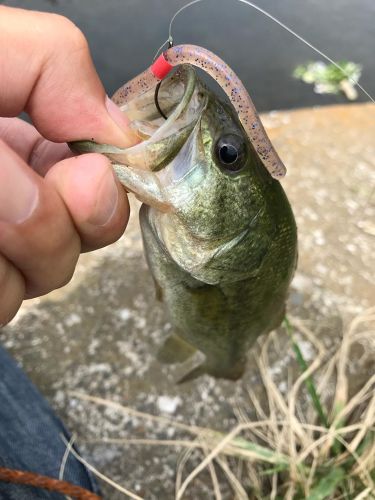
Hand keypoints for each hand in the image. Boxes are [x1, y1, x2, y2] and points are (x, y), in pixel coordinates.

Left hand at [0, 6, 136, 324]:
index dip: (106, 186)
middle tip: (10, 203)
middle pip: (83, 238)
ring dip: (12, 259)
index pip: (106, 179)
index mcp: (31, 144)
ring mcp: (6, 251)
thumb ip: (53, 66)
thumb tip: (113, 136)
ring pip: (44, 281)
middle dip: (53, 226)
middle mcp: (21, 199)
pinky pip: (5, 309)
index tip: (81, 175)